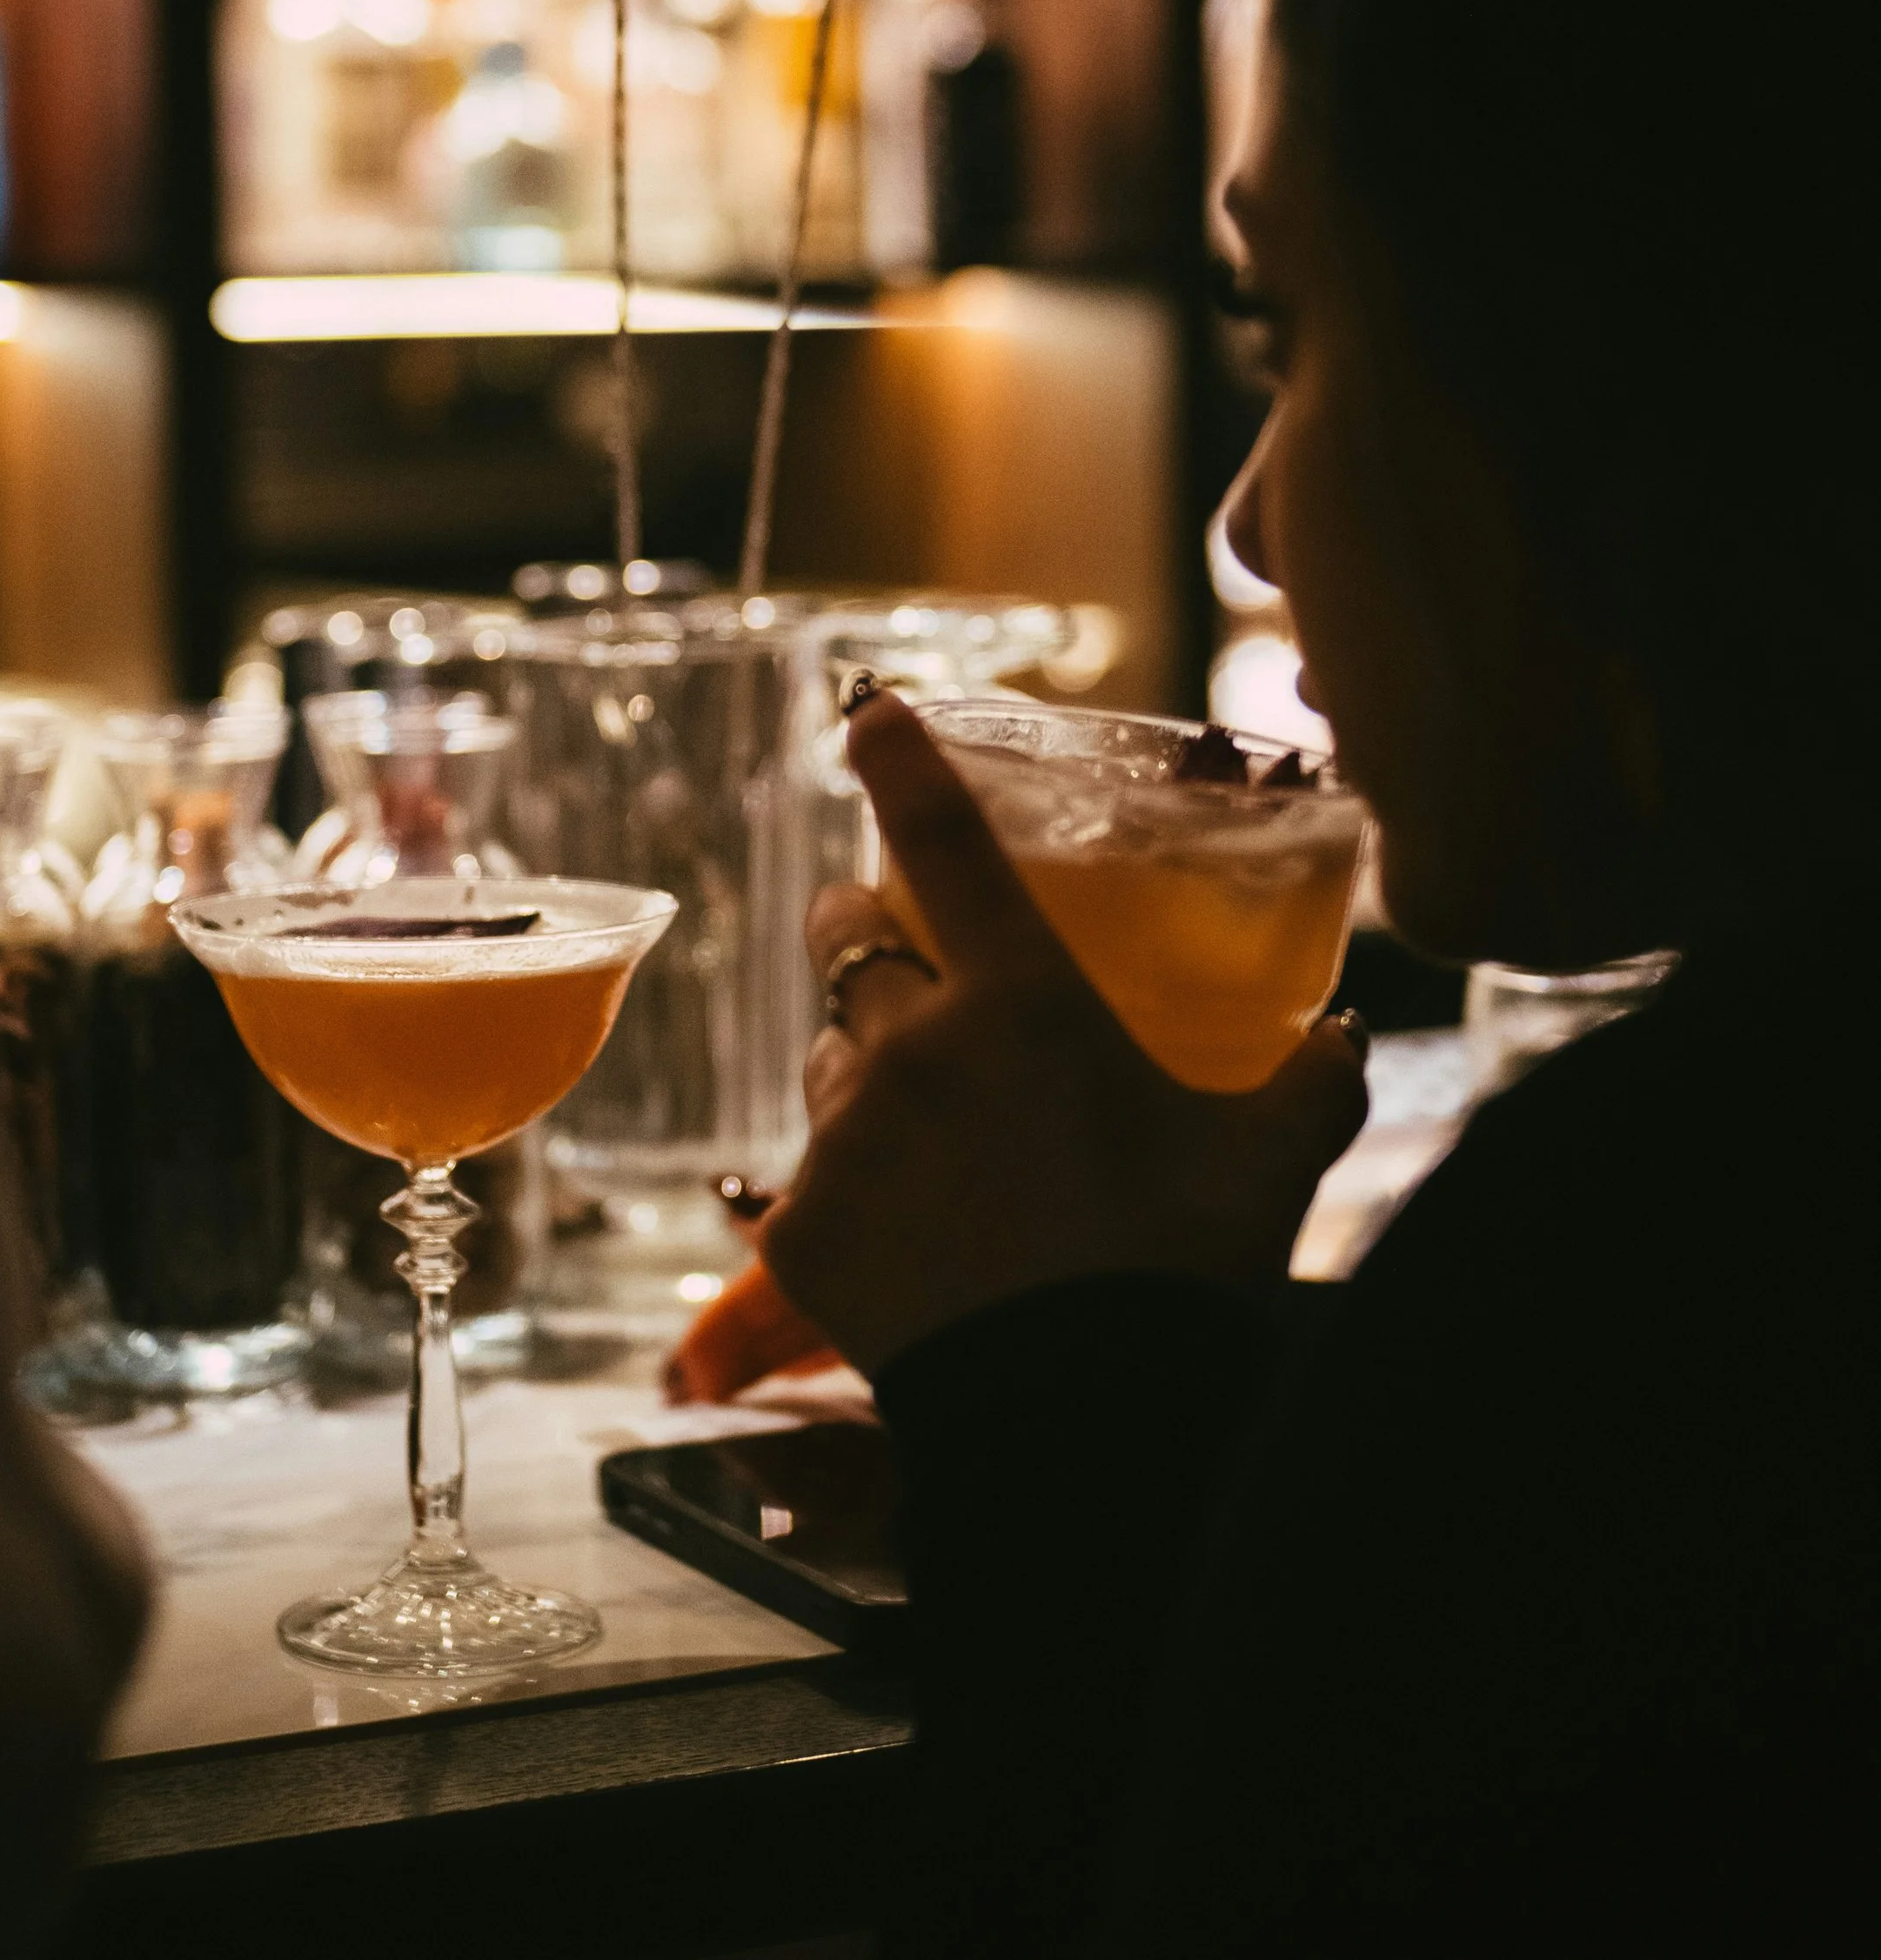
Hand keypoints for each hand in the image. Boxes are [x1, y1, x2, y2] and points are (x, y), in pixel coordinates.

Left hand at [760, 691, 1368, 1375]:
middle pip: (841, 939)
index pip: (941, 841)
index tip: (867, 712)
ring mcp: (844, 1140)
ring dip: (863, 1069)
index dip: (899, 762)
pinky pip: (807, 1182)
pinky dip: (850, 1194)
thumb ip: (1312, 1080)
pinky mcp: (800, 1232)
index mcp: (1020, 1001)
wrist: (1089, 1431)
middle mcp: (912, 1048)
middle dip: (859, 926)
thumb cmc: (1180, 1276)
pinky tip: (912, 1242)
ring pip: (825, 1063)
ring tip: (929, 1130)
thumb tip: (1342, 1036)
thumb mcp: (1271, 1163)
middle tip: (900, 951)